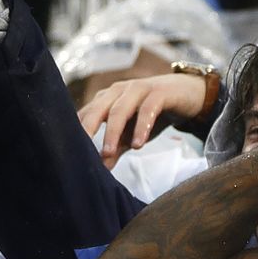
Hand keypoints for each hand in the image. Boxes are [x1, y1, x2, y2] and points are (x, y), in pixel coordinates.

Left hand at [78, 71, 221, 166]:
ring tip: (109, 153)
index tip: (70, 153)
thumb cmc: (154, 113)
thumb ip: (117, 148)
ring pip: (120, 109)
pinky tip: (138, 144)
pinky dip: (141, 126)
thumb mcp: (132, 133)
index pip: (87, 114)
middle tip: (81, 152)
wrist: (187, 94)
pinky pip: (147, 109)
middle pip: (98, 109)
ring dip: (113, 131)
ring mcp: (138, 89)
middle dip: (88, 130)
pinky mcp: (159, 92)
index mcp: (107, 98)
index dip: (77, 132)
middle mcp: (119, 91)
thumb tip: (101, 169)